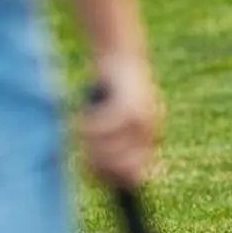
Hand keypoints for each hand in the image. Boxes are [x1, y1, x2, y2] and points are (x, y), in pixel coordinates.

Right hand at [82, 56, 159, 187]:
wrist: (122, 54)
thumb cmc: (114, 91)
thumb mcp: (116, 121)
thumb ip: (112, 147)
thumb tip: (101, 176)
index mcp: (148, 140)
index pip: (133, 178)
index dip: (109, 179)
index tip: (90, 169)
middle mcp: (149, 134)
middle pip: (119, 169)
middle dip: (96, 162)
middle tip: (83, 148)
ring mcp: (141, 122)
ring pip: (109, 151)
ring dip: (89, 143)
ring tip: (82, 129)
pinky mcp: (129, 107)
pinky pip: (102, 130)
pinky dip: (88, 126)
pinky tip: (82, 117)